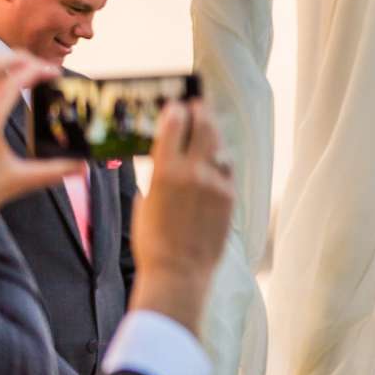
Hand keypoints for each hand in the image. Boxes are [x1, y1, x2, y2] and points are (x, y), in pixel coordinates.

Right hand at [126, 99, 234, 333]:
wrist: (179, 272)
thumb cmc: (152, 241)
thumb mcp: (144, 201)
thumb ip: (157, 175)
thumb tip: (163, 159)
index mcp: (164, 171)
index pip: (174, 124)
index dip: (176, 109)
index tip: (176, 102)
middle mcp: (193, 172)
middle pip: (203, 126)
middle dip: (200, 110)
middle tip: (198, 102)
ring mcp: (216, 184)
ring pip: (218, 146)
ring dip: (211, 134)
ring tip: (206, 126)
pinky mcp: (230, 198)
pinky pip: (227, 170)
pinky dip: (219, 161)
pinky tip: (214, 159)